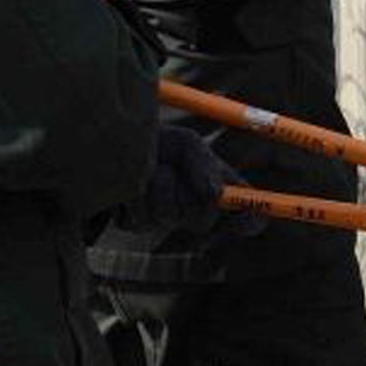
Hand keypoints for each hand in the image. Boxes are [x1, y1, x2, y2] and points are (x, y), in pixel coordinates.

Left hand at [119, 126, 259, 235]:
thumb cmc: (157, 141)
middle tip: (183, 174)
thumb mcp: (187, 144)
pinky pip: (144, 219)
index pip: (241, 209)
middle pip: (204, 222)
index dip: (251, 218)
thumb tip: (216, 196)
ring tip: (153, 168)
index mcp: (213, 184)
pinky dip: (140, 196)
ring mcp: (163, 218)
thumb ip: (204, 166)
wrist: (115, 143)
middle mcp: (190, 206)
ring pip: (172, 217)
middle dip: (194, 200)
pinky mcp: (135, 224)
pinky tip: (134, 185)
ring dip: (163, 188)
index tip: (249, 218)